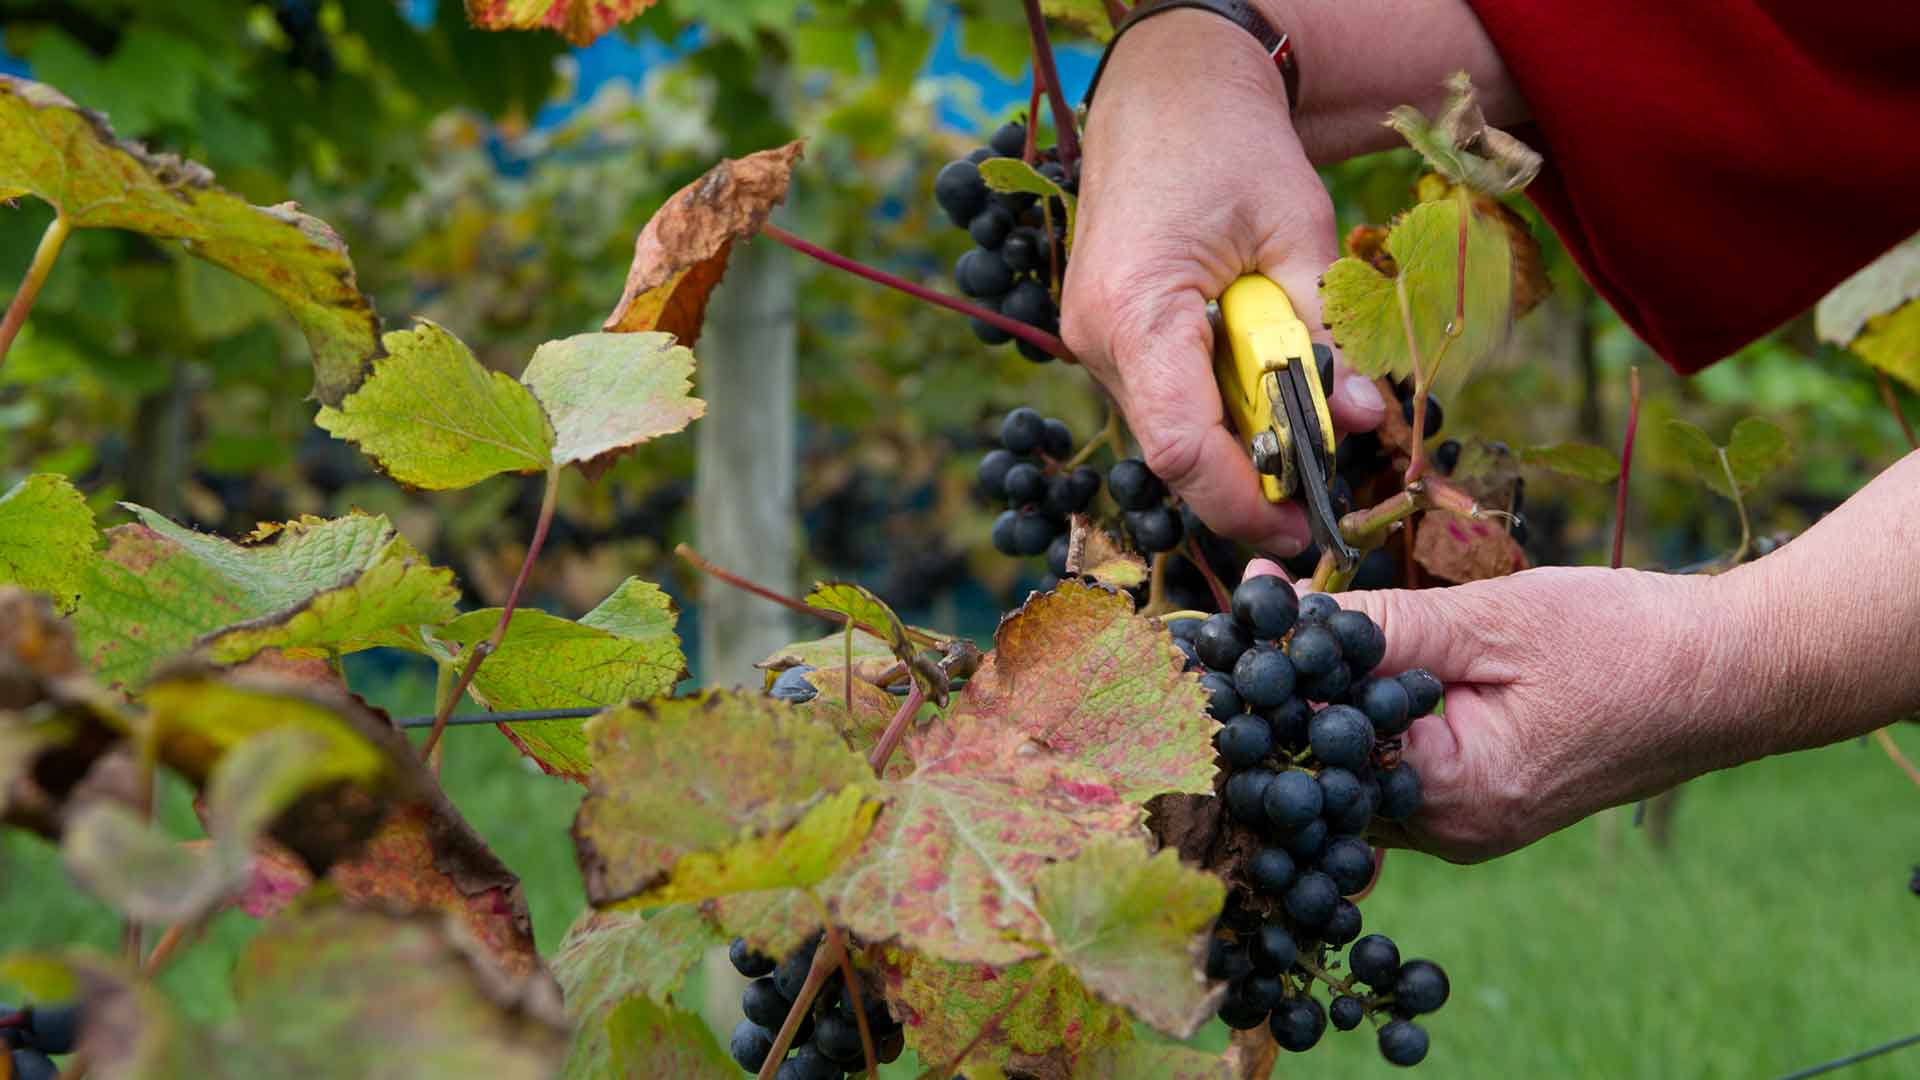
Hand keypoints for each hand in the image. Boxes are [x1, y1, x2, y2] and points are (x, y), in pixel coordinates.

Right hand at [1060, 11, 1386, 557]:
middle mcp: (1094, 338)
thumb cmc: (1230, 145)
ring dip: (1236, 441)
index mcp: (1134, 311)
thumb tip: (1365, 421)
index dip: (1242, 502)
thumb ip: (1327, 335)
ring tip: (1302, 421)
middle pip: (1172, 451)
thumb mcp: (1300, 231)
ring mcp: (1089, 341)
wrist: (1167, 90)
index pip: (1178, 447)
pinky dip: (1215, 409)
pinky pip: (1162, 400)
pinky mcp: (1104, 337)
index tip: (1305, 525)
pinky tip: (1259, 386)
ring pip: (1167, 431)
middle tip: (1325, 484)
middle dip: (1251, 479)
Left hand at [1241, 558, 1724, 861]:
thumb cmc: (1627, 642)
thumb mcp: (1492, 618)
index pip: (1310, 758)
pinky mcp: (1477, 800)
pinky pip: (1394, 768)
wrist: (1732, 674)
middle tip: (1237, 628)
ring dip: (1316, 707)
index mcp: (1449, 796)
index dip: (1257, 693)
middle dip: (1273, 704)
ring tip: (1283, 632)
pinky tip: (1346, 661)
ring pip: (1352, 774)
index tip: (1218, 633)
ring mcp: (1462, 824)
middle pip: (1319, 779)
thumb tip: (1277, 606)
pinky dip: (1363, 718)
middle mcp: (1446, 830)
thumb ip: (1381, 624)